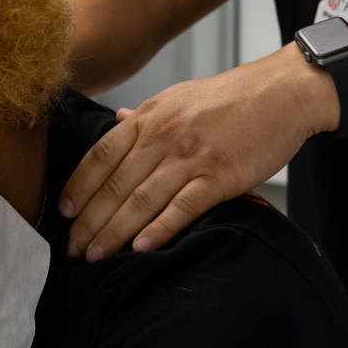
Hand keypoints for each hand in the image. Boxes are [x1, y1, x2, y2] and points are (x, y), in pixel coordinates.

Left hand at [58, 44, 338, 260]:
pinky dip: (159, 230)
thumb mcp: (181, 96)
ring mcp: (193, 156)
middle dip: (89, 221)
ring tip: (97, 256)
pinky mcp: (221, 176)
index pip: (101, 155)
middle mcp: (165, 135)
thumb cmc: (236, 96)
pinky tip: (141, 248)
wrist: (284, 91)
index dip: (79, 186)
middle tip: (73, 248)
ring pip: (142, 200)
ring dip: (114, 232)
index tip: (63, 212)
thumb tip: (116, 120)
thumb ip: (146, 115)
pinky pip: (183, 207)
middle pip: (116, 184)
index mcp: (152, 115)